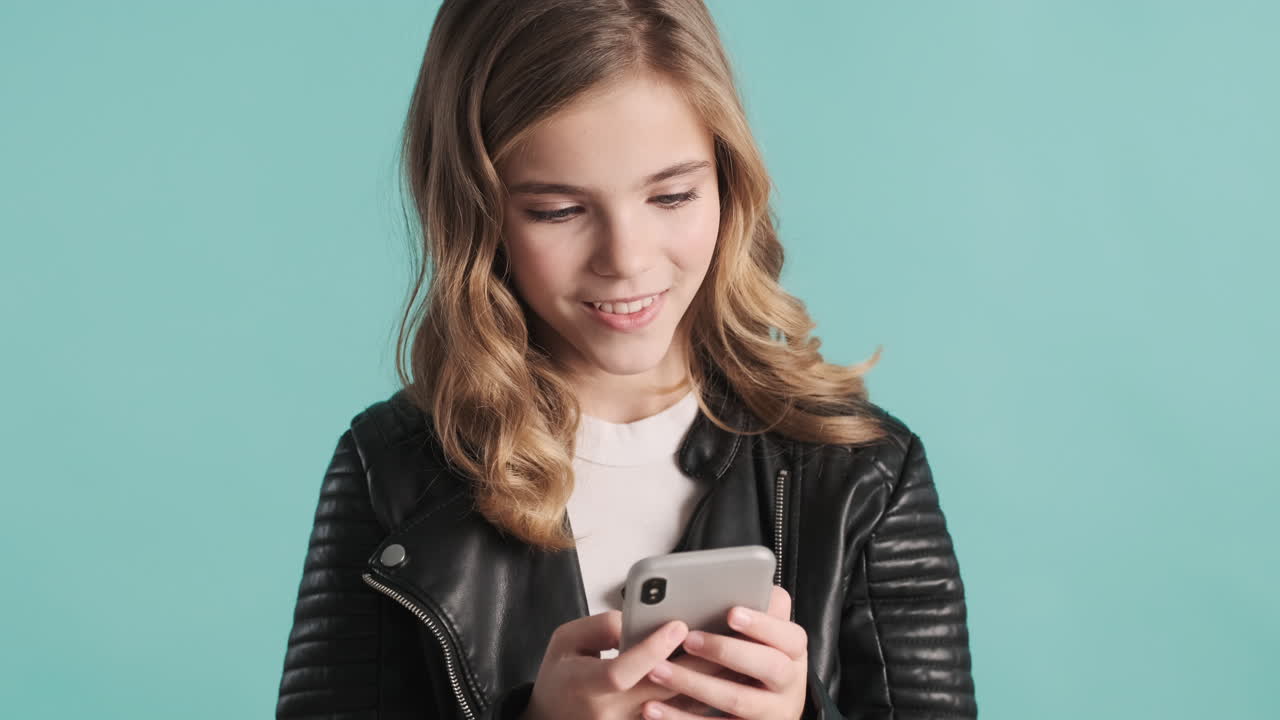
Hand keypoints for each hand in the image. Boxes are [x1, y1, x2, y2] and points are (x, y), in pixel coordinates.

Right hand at [520, 609, 728, 719]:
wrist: (554, 719)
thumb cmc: (561, 676)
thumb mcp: (565, 641)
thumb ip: (600, 627)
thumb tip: (637, 619)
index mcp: (585, 686)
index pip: (622, 672)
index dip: (651, 650)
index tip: (678, 625)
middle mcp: (611, 714)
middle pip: (662, 689)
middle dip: (697, 661)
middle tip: (728, 633)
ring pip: (679, 708)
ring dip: (710, 682)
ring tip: (740, 654)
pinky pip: (680, 718)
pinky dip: (704, 699)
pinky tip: (726, 677)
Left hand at [639, 585, 808, 719]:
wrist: (771, 705)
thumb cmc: (759, 652)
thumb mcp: (767, 631)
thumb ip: (758, 606)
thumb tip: (736, 579)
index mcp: (794, 650)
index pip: (790, 635)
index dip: (762, 624)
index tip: (731, 613)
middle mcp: (788, 683)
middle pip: (767, 666)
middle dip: (726, 651)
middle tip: (688, 639)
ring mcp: (769, 712)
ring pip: (736, 700)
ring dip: (694, 684)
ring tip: (656, 670)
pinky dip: (679, 719)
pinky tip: (651, 708)